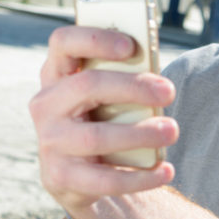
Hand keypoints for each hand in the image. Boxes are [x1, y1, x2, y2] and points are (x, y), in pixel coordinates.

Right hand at [29, 25, 179, 213]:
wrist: (78, 175)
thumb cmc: (101, 120)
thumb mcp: (106, 97)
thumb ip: (123, 82)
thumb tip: (158, 83)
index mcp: (56, 74)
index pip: (63, 43)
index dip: (95, 39)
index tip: (130, 46)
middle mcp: (46, 105)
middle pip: (87, 86)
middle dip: (132, 87)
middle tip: (168, 92)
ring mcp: (50, 142)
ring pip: (96, 137)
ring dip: (140, 134)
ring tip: (172, 131)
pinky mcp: (60, 177)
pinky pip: (104, 179)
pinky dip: (139, 177)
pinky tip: (165, 171)